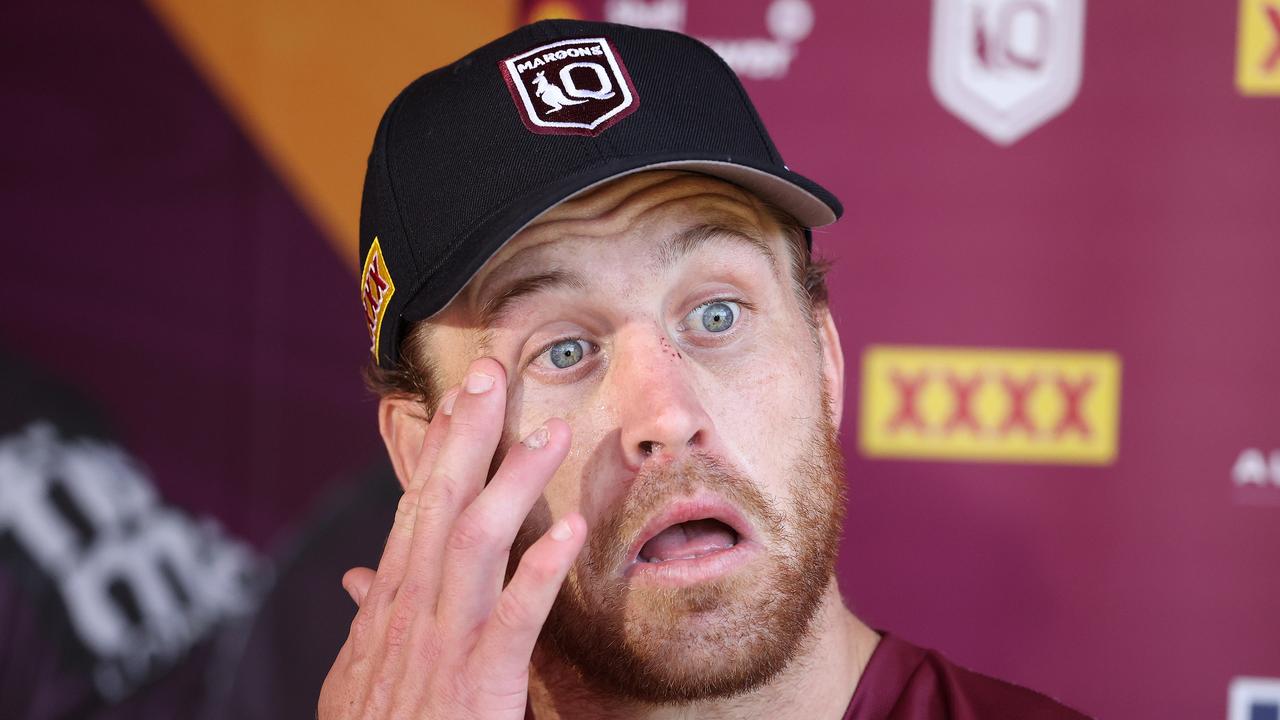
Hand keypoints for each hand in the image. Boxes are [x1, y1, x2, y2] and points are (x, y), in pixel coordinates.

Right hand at [318, 358, 585, 718]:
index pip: (417, 508)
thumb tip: (357, 578)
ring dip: (511, 483)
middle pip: (438, 504)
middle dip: (465, 435)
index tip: (460, 397)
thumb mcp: (358, 676)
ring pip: (475, 544)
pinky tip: (570, 531)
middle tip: (492, 372)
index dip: (438, 449)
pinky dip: (539, 572)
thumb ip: (367, 621)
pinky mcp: (478, 682)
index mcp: (392, 605)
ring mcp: (442, 644)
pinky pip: (513, 618)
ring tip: (547, 434)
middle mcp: (411, 611)